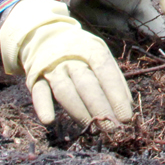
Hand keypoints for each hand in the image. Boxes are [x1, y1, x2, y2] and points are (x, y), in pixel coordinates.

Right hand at [0, 0, 132, 126]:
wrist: (46, 35)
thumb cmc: (81, 52)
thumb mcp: (100, 55)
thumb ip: (114, 78)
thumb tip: (128, 105)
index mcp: (92, 50)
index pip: (106, 73)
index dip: (117, 95)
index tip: (126, 117)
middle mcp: (72, 57)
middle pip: (87, 84)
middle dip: (100, 108)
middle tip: (111, 128)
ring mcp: (53, 67)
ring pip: (65, 90)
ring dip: (78, 111)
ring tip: (91, 128)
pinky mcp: (36, 77)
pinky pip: (39, 92)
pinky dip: (43, 106)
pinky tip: (49, 120)